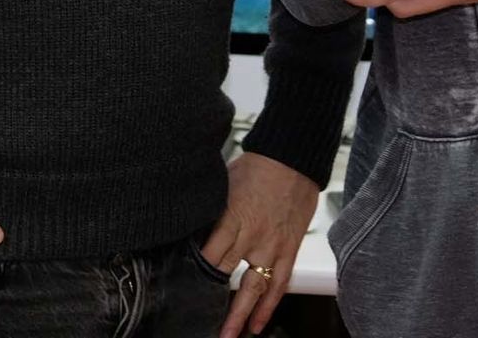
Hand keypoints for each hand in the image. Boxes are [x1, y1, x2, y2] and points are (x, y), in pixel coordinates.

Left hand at [199, 152, 319, 337]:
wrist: (294, 157)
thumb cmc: (259, 166)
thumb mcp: (225, 185)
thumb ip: (213, 211)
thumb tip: (195, 229)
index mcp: (233, 217)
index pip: (209, 254)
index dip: (196, 274)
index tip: (182, 291)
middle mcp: (252, 236)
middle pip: (226, 275)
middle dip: (212, 301)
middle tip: (200, 323)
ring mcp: (273, 245)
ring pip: (254, 289)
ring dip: (241, 315)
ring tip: (230, 336)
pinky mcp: (289, 249)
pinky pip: (279, 284)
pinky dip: (268, 306)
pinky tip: (258, 324)